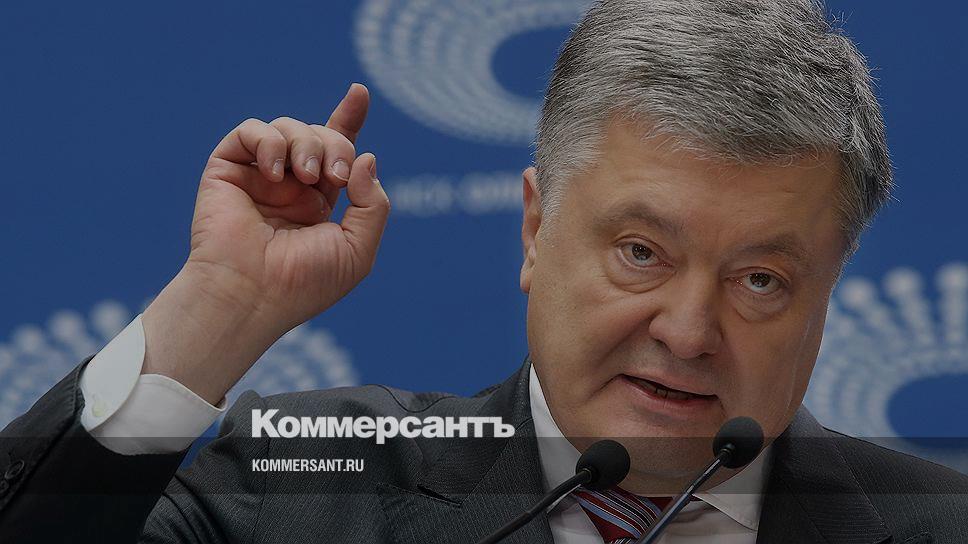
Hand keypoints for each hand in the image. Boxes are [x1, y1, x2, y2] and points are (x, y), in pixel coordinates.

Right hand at [142, 84, 389, 403]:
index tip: (360, 93)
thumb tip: (367, 156)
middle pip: (322, 135)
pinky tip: (276, 173)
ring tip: (306, 177)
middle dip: (336, 144)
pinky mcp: (228, 169)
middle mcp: (290, 185)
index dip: (349, 120)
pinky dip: (269, 142)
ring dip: (307, 144)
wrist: (252, 296)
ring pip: (290, 128)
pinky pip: (251, 131)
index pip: (337, 152)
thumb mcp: (357, 249)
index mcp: (320, 203)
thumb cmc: (303, 283)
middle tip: (333, 176)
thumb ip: (372, 204)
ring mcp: (259, 176)